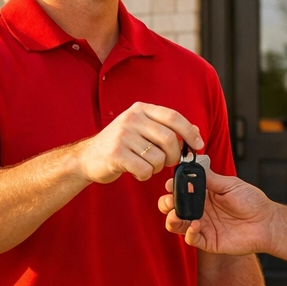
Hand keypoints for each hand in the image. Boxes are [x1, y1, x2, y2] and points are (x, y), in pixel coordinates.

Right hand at [75, 103, 203, 184]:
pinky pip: (144, 169)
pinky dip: (145, 175)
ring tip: (146, 166)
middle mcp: (131, 118)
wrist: (87, 158)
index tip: (198, 145)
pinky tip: (136, 172)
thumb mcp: (142, 130)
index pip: (173, 117)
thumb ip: (167, 129)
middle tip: (169, 163)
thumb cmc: (120, 145)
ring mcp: (122, 135)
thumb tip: (197, 133)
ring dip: (157, 168)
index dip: (190, 132)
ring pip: (158, 157)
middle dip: (174, 156)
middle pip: (169, 139)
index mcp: (140, 109)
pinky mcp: (116, 154)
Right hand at [160, 169, 274, 254]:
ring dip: (172, 219)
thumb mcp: (230, 185)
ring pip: (177, 224)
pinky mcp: (208, 241)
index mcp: (203, 195)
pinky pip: (191, 239)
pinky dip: (189, 232)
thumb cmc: (252, 202)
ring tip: (176, 214)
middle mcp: (200, 210)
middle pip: (173, 207)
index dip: (172, 187)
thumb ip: (210, 178)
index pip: (181, 190)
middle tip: (169, 200)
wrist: (267, 223)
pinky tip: (195, 224)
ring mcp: (202, 226)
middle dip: (166, 203)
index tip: (170, 184)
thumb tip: (192, 167)